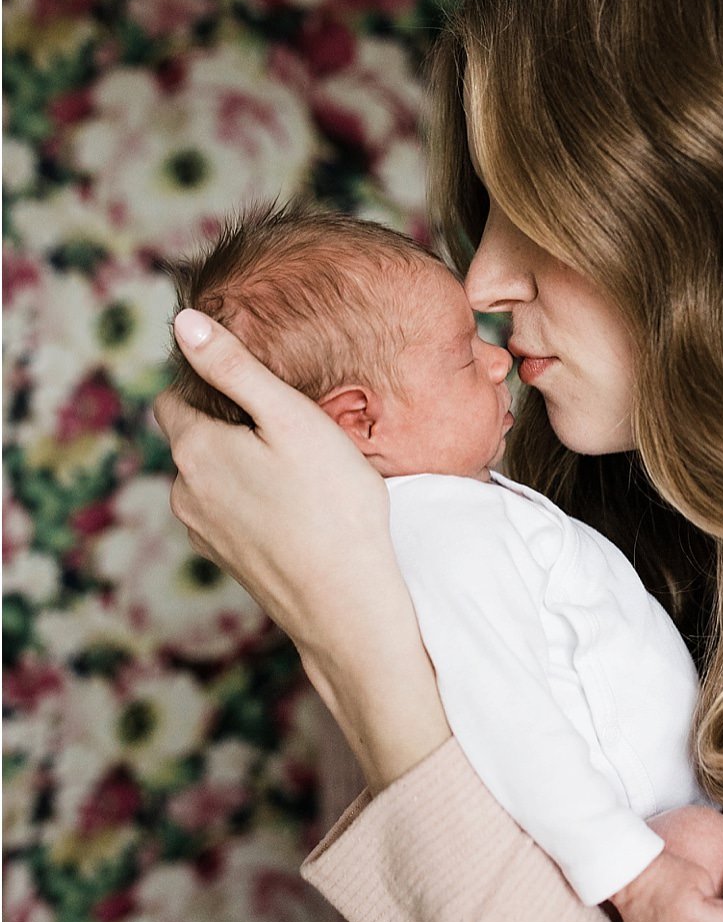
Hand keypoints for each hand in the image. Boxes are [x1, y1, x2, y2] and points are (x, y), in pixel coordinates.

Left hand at [152, 309, 448, 787]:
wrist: (347, 599)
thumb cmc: (333, 502)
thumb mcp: (291, 419)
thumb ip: (235, 368)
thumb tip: (183, 321)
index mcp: (195, 449)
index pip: (175, 398)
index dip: (211, 384)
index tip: (257, 386)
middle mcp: (185, 490)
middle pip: (195, 439)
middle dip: (231, 427)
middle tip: (292, 427)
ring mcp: (204, 530)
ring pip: (212, 478)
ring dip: (242, 467)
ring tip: (300, 469)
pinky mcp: (228, 559)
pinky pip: (230, 513)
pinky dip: (254, 503)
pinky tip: (297, 508)